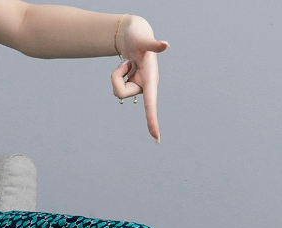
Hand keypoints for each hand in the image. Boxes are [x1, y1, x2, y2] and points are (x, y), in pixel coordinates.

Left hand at [110, 16, 168, 142]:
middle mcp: (145, 88)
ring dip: (116, 74)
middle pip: (120, 93)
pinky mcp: (131, 87)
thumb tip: (165, 44)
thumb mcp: (143, 40)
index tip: (156, 138)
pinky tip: (126, 67)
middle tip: (127, 63)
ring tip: (127, 63)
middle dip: (116, 78)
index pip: (151, 105)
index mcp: (150, 82)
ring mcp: (137, 89)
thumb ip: (153, 45)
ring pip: (117, 91)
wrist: (134, 35)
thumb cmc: (140, 37)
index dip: (152, 121)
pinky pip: (116, 88)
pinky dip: (117, 75)